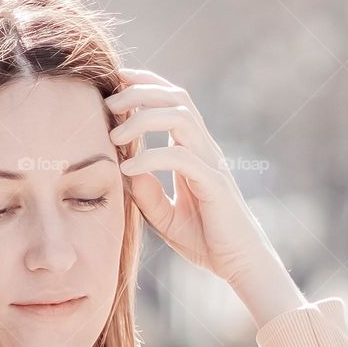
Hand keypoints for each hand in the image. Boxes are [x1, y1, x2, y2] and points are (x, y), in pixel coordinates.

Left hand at [105, 66, 282, 288]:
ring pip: (181, 118)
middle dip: (140, 91)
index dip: (146, 84)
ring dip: (143, 118)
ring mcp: (212, 164)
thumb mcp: (164, 215)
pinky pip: (181, 158)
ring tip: (114, 134)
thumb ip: (146, 192)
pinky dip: (151, 158)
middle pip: (177, 98)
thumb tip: (125, 168)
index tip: (115, 81)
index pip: (173, 102)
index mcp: (194, 150)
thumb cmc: (205, 240)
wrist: (238, 266)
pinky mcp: (214, 185)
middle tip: (109, 102)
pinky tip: (127, 168)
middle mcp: (205, 149)